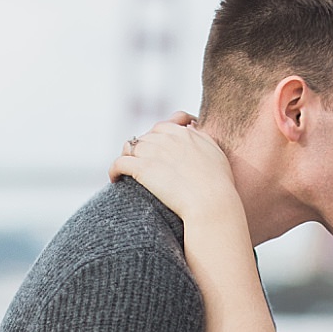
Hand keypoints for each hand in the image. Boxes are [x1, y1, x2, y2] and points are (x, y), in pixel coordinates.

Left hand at [109, 117, 241, 224]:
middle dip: (141, 149)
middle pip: (144, 137)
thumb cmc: (218, 184)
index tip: (155, 151)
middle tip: (140, 165)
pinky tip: (115, 179)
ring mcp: (153, 152)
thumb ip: (201, 136)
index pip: (162, 128)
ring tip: (126, 171)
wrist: (212, 203)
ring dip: (127, 157)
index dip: (156, 139)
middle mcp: (167, 138)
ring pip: (130, 147)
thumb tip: (190, 127)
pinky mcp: (142, 168)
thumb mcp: (215, 152)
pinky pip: (119, 162)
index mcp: (184, 133)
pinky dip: (114, 169)